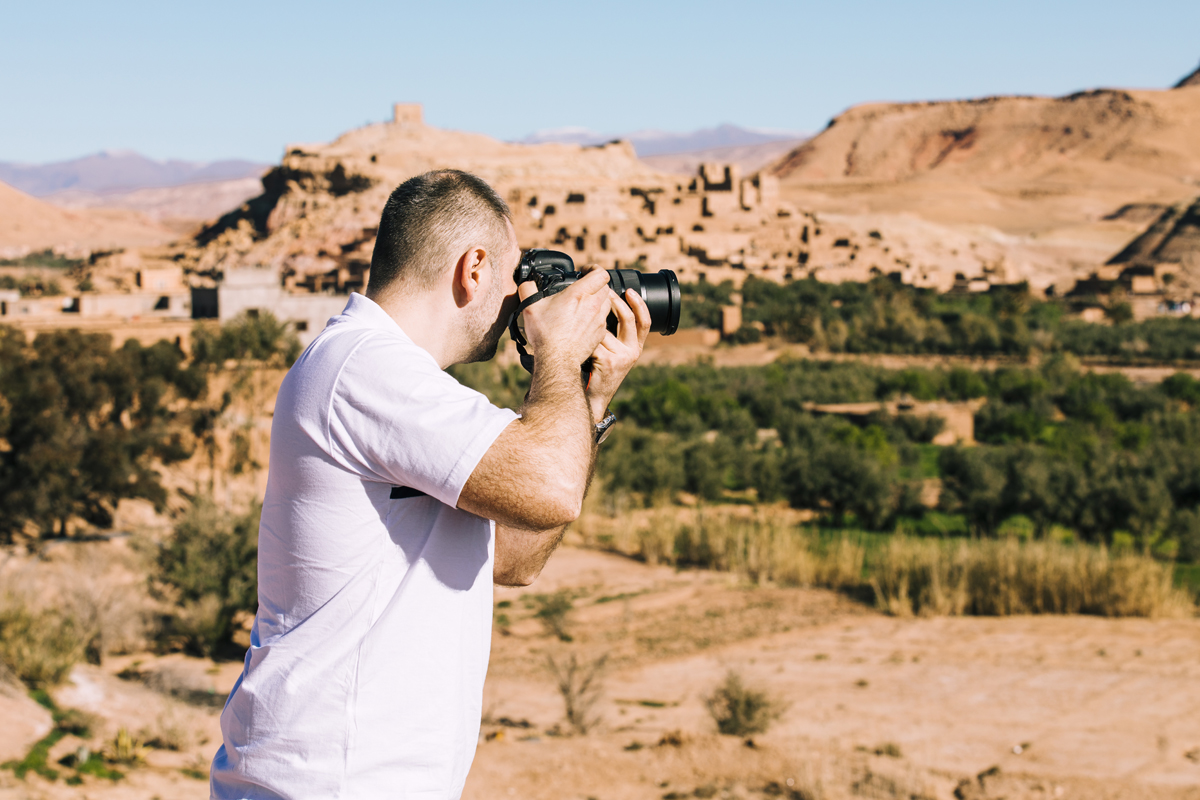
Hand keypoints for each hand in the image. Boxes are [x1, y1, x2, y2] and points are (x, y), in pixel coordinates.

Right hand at [518, 269, 611, 376]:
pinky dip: (597, 317)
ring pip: (607, 303)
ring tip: (586, 304)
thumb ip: (527, 289)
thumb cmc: (545, 333)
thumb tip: (527, 283)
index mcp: (579, 294)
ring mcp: (598, 320)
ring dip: (599, 300)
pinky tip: (585, 321)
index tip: (586, 272)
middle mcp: (593, 305)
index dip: (594, 269)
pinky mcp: (600, 334)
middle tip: (584, 288)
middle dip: (596, 285)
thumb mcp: (529, 306)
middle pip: (606, 287)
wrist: (557, 360)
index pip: (601, 273)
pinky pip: (604, 320)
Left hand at [585, 287, 650, 422]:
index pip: (645, 322)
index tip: (629, 290)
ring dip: (590, 328)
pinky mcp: (608, 361)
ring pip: (604, 329)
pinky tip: (578, 346)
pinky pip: (594, 340)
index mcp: (636, 347)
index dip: (640, 304)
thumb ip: (614, 335)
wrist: (593, 397)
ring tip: (580, 330)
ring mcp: (621, 357)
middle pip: (628, 318)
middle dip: (615, 302)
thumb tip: (605, 306)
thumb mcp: (613, 353)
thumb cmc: (598, 371)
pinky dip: (583, 341)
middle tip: (604, 293)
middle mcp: (632, 352)